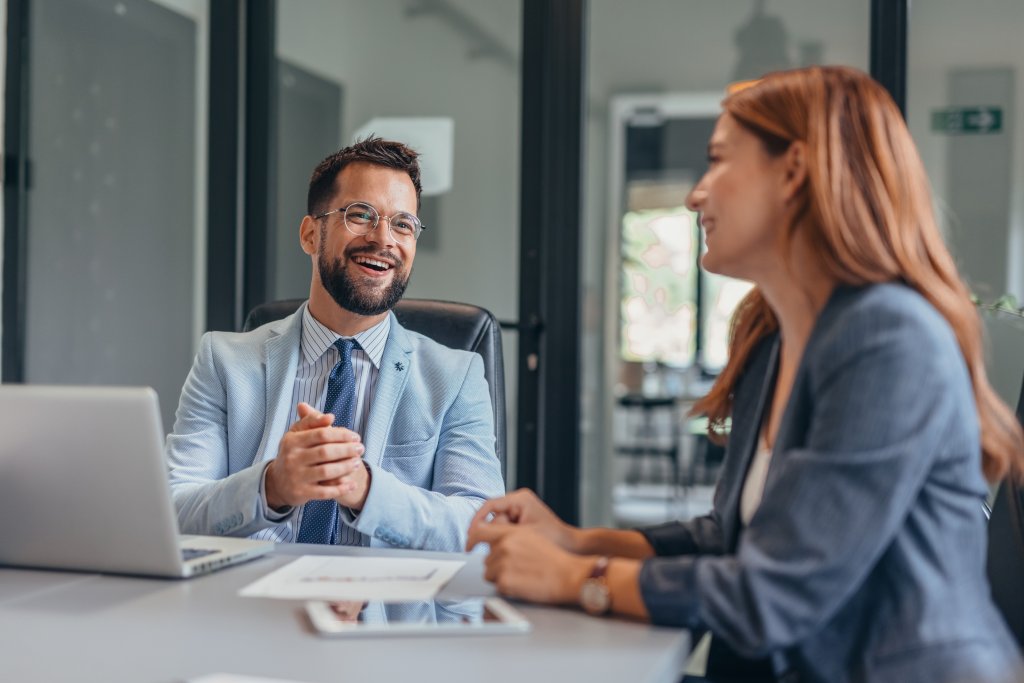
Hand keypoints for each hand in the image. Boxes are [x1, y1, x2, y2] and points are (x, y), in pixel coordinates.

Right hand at [265, 402, 366, 509]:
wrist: (277, 482)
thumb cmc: (293, 452)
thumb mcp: (297, 434)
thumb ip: (312, 421)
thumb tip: (330, 416)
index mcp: (292, 441)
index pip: (321, 434)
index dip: (342, 434)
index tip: (356, 436)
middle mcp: (292, 458)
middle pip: (325, 452)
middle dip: (347, 450)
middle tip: (361, 449)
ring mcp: (296, 476)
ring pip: (326, 471)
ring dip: (346, 467)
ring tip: (358, 463)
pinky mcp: (301, 493)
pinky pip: (325, 492)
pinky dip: (340, 489)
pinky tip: (352, 485)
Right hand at [467, 488, 579, 551]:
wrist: (572, 546)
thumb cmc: (555, 540)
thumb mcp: (524, 536)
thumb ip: (500, 531)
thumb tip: (478, 532)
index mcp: (520, 499)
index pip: (489, 506)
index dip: (477, 521)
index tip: (470, 536)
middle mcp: (518, 501)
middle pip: (493, 517)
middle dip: (492, 533)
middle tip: (494, 548)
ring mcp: (519, 510)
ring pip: (497, 525)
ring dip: (499, 538)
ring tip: (509, 549)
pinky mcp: (520, 520)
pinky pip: (504, 529)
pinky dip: (504, 539)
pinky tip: (510, 549)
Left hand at [467, 523, 592, 604]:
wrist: (570, 575)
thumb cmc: (555, 559)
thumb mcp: (532, 537)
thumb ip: (511, 536)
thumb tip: (494, 541)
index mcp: (511, 533)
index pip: (480, 531)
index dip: (471, 539)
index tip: (468, 546)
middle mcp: (505, 546)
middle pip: (486, 559)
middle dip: (497, 565)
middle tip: (517, 569)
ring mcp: (503, 563)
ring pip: (489, 573)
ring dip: (501, 577)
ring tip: (522, 576)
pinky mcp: (504, 581)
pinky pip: (497, 586)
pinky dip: (507, 588)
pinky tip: (523, 584)